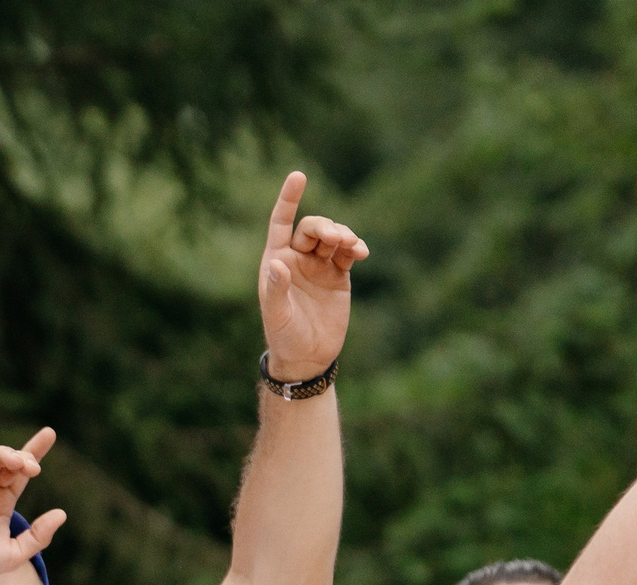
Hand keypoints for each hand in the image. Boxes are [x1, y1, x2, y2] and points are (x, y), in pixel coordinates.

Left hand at [257, 172, 368, 378]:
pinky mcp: (338, 275)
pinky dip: (355, 247)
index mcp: (276, 261)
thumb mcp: (278, 315)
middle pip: (312, 228)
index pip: (281, 222)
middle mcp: (297, 258)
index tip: (299, 175)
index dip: (289, 199)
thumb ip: (276, 289)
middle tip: (334, 238)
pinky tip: (360, 251)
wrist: (308, 357)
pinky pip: (347, 252)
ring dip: (343, 235)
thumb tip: (277, 262)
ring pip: (332, 237)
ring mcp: (319, 265)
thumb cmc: (285, 336)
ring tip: (351, 246)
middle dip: (324, 227)